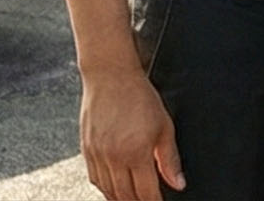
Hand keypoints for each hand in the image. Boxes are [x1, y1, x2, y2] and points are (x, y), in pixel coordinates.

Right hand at [79, 68, 183, 200]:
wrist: (110, 74)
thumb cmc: (138, 95)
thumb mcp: (164, 126)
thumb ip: (170, 159)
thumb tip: (178, 183)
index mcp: (136, 152)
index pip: (146, 193)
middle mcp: (113, 156)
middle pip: (125, 197)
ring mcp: (97, 154)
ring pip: (107, 191)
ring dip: (120, 199)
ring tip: (131, 200)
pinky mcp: (86, 148)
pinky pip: (94, 178)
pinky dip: (105, 188)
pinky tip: (114, 188)